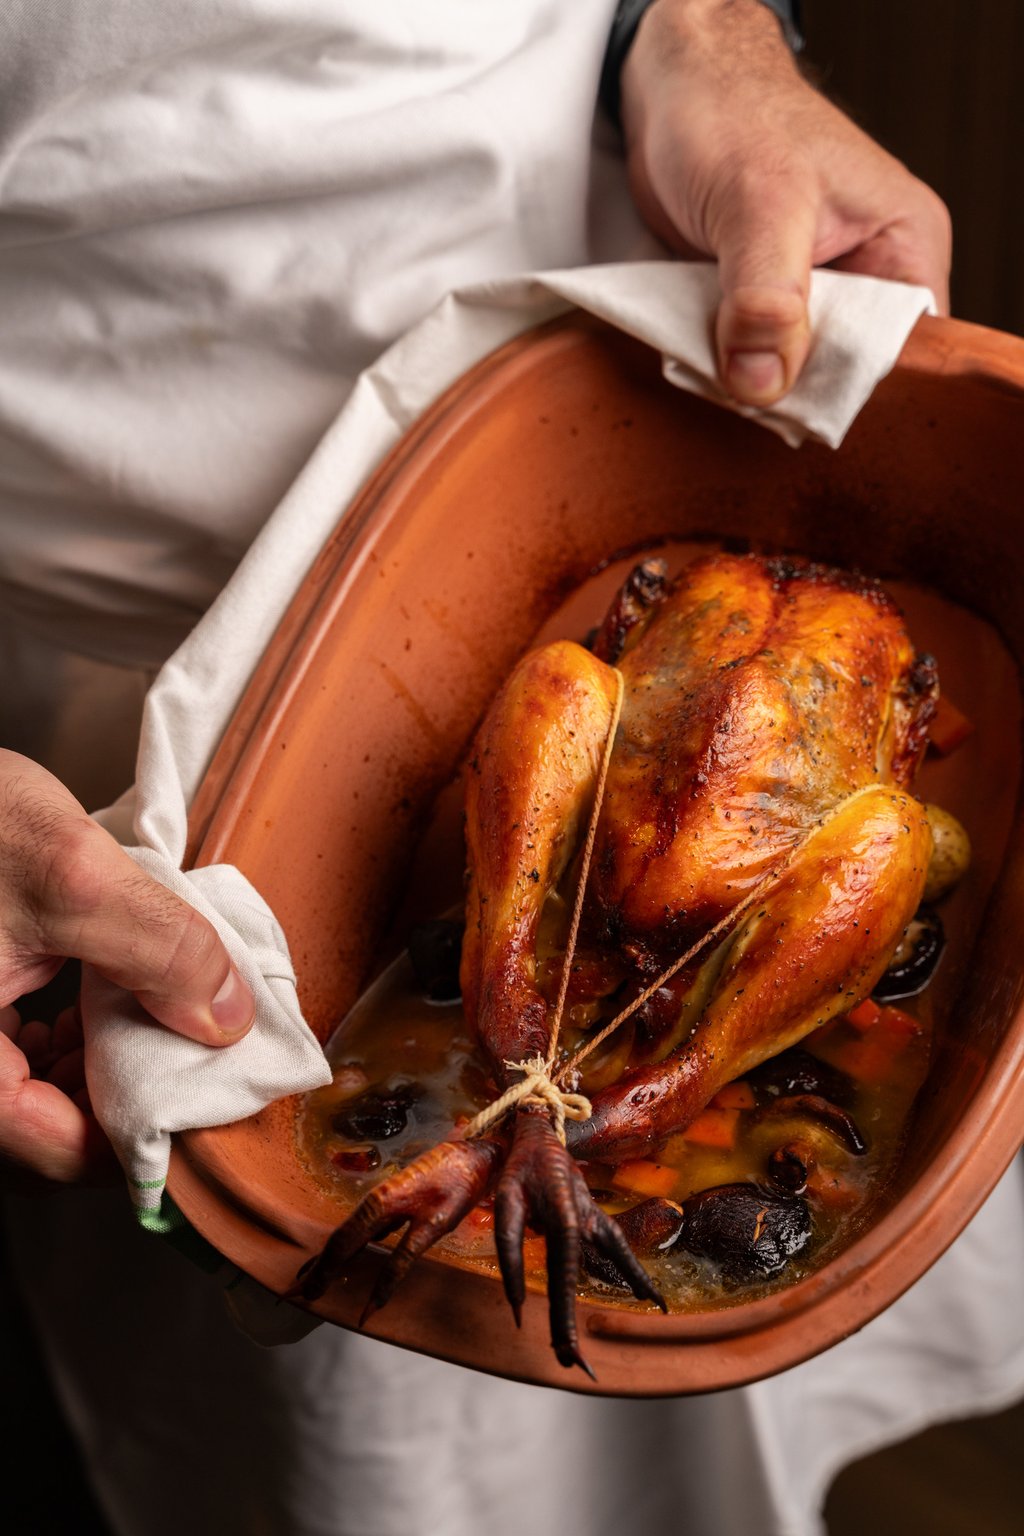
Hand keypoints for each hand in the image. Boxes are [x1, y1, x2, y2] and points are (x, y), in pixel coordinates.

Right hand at [0, 750, 255, 1184]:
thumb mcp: (70, 872)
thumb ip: (157, 947)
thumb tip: (228, 1018)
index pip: (51, 1149)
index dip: (133, 1136)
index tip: (197, 1102)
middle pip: (44, 1129)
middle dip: (120, 1098)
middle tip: (186, 1058)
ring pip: (31, 1094)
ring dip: (94, 1068)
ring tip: (143, 1020)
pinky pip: (12, 1057)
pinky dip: (62, 1042)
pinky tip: (89, 1004)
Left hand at [620, 0, 951, 404]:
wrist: (672, 94)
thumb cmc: (733, 116)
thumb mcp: (759, 201)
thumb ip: (766, 296)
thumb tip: (764, 382)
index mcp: (905, 248)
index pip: (902, 351)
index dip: (849, 385)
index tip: (791, 397)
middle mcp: (868, 278)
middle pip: (842, 374)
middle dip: (789, 387)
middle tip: (739, 384)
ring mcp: (813, 296)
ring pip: (789, 373)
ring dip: (746, 378)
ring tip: (712, 360)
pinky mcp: (763, 306)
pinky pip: (749, 358)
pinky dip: (720, 363)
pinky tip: (698, 353)